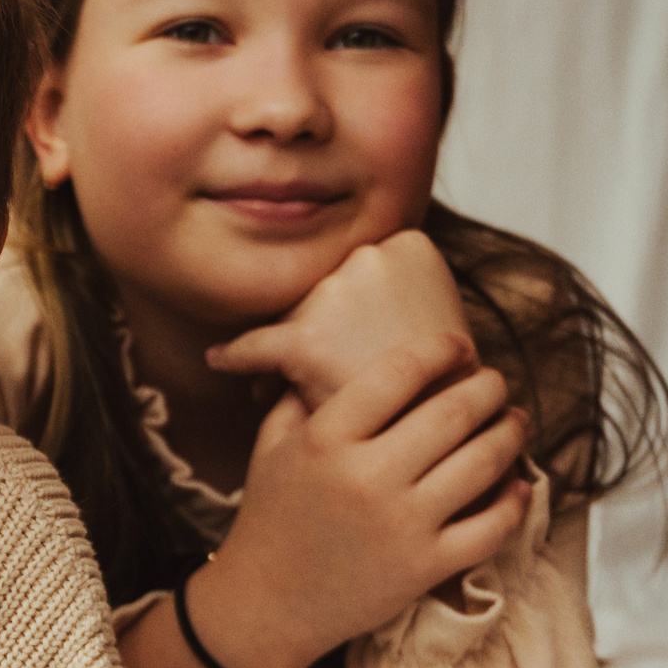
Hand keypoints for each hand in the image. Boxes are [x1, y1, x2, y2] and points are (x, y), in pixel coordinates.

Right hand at [186, 334, 531, 667]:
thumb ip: (300, 400)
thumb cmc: (268, 522)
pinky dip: (514, 502)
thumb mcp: (270, 450)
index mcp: (326, 440)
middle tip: (497, 383)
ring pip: (483, 462)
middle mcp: (366, 476)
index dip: (441, 350)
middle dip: (488, 388)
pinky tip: (518, 486)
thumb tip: (329, 361)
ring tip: (515, 422)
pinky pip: (491, 527)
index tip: (460, 347)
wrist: (263, 606)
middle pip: (454, 411)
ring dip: (511, 434)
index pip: (399, 372)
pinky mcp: (425, 567)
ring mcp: (401, 523)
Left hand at [206, 230, 470, 410]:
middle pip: (321, 291)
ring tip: (289, 389)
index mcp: (409, 242)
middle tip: (322, 369)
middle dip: (314, 330)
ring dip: (287, 353)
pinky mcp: (306, 338)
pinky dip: (235, 356)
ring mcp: (336, 294)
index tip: (352, 335)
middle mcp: (369, 256)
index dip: (347, 308)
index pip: (356, 270)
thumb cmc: (442, 380)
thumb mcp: (432, 316)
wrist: (449, 425)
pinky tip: (218, 361)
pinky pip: (254, 347)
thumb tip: (328, 294)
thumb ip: (389, 293)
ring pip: (292, 320)